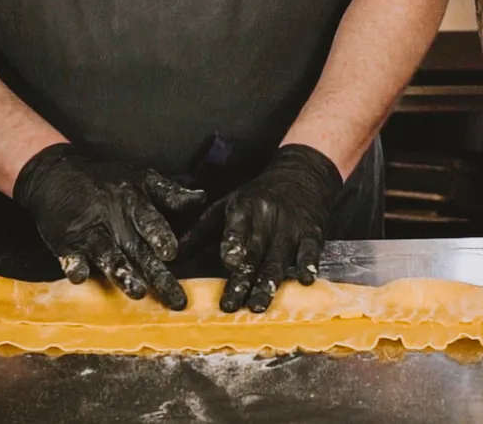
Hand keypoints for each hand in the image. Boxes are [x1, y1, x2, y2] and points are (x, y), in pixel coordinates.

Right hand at [12, 143, 205, 308]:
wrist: (57, 175)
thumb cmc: (107, 181)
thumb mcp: (140, 178)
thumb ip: (170, 193)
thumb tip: (202, 198)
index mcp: (134, 204)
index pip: (150, 221)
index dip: (161, 236)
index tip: (172, 253)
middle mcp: (115, 222)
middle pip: (139, 251)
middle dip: (157, 276)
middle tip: (175, 299)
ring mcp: (90, 234)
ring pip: (109, 258)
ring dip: (122, 274)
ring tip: (137, 292)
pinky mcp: (67, 245)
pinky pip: (70, 258)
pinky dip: (74, 266)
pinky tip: (80, 277)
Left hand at [213, 145, 342, 313]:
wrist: (300, 176)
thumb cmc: (256, 198)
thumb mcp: (225, 207)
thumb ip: (199, 232)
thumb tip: (170, 257)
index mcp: (244, 209)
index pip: (237, 227)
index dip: (234, 243)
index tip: (229, 262)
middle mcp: (268, 219)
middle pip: (254, 254)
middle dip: (243, 280)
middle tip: (231, 306)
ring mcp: (291, 227)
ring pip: (278, 259)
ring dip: (268, 283)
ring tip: (258, 305)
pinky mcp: (312, 233)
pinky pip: (311, 250)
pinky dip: (309, 264)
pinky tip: (306, 280)